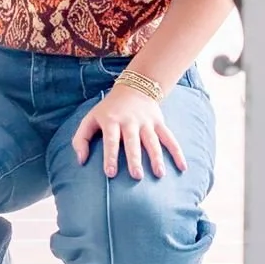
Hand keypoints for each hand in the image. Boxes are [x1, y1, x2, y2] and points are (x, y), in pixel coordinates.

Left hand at [72, 86, 186, 180]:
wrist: (134, 87)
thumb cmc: (108, 110)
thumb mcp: (90, 119)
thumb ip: (81, 139)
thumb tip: (81, 161)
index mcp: (111, 120)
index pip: (111, 140)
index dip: (110, 156)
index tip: (111, 173)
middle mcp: (130, 121)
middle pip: (133, 142)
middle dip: (135, 158)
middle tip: (136, 176)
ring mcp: (146, 122)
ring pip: (152, 141)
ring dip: (157, 157)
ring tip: (159, 174)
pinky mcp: (159, 123)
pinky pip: (169, 138)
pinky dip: (177, 152)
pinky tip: (182, 167)